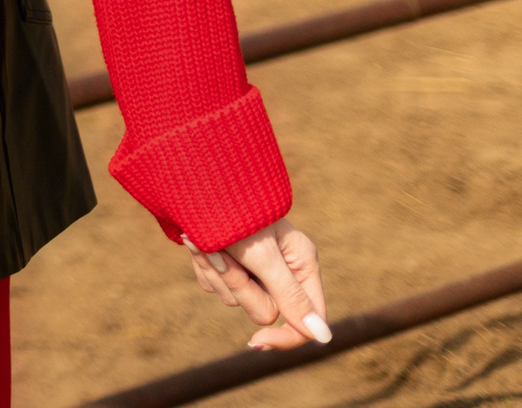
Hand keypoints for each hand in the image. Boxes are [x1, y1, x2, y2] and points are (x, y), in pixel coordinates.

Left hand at [183, 219, 329, 350]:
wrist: (197, 179)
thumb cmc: (236, 211)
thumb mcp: (264, 255)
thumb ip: (291, 295)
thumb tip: (324, 338)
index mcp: (301, 263)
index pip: (305, 318)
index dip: (285, 337)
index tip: (256, 341)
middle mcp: (280, 268)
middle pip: (262, 311)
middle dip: (238, 287)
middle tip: (226, 256)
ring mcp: (251, 266)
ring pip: (232, 298)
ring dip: (216, 272)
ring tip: (209, 241)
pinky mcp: (225, 262)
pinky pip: (213, 284)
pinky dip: (204, 266)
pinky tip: (197, 241)